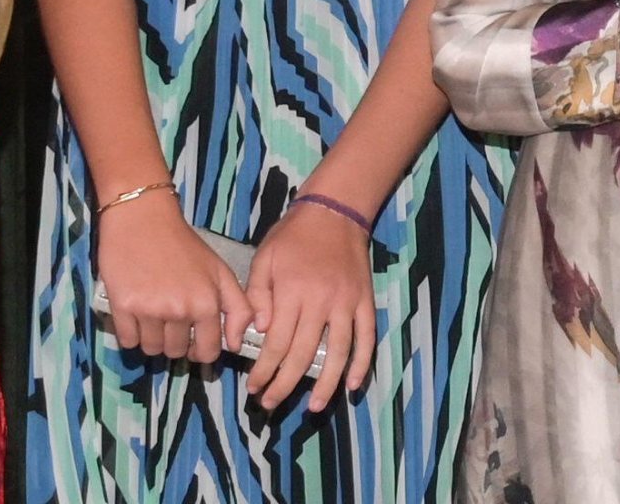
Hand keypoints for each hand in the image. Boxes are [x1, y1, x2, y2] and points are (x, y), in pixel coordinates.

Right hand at [97, 193, 252, 362]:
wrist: (143, 218)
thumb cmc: (183, 244)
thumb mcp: (219, 270)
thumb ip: (237, 306)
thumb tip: (236, 344)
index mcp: (207, 302)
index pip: (208, 351)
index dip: (201, 349)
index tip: (194, 338)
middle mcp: (180, 310)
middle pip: (176, 352)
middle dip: (174, 340)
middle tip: (170, 315)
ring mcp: (150, 310)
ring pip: (151, 349)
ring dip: (152, 337)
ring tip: (153, 311)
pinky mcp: (123, 307)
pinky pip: (128, 341)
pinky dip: (130, 332)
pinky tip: (135, 310)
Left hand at [244, 199, 375, 413]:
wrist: (335, 211)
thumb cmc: (293, 236)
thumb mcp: (264, 257)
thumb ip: (257, 295)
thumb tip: (260, 332)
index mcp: (293, 292)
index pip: (277, 343)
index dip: (264, 370)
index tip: (253, 387)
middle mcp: (321, 301)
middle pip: (303, 355)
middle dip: (284, 385)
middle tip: (270, 403)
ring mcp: (346, 303)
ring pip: (337, 353)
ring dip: (325, 385)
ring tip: (311, 407)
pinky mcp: (365, 301)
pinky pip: (367, 337)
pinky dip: (362, 363)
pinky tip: (353, 385)